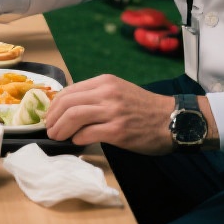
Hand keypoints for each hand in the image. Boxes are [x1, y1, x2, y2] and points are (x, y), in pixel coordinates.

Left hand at [44, 74, 176, 153]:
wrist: (174, 120)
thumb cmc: (145, 109)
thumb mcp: (119, 91)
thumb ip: (97, 95)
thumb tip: (70, 108)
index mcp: (105, 82)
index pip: (70, 90)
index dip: (55, 105)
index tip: (50, 115)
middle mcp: (107, 93)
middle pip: (67, 103)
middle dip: (53, 118)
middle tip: (49, 129)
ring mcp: (112, 112)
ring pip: (73, 117)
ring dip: (60, 129)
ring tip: (57, 137)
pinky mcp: (118, 131)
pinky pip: (87, 134)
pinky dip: (77, 139)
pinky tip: (76, 142)